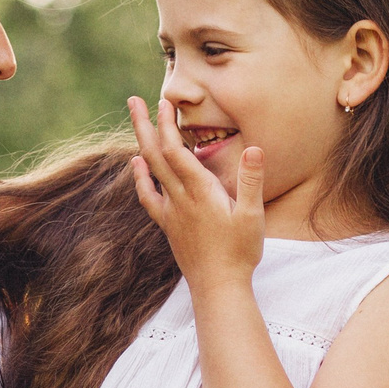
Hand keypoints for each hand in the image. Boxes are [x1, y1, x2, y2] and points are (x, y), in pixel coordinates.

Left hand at [127, 95, 263, 290]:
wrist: (218, 287)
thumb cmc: (240, 252)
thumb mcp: (253, 215)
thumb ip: (251, 181)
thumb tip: (255, 148)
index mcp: (200, 191)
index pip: (176, 150)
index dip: (167, 124)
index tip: (163, 102)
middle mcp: (179, 198)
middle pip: (155, 155)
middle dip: (144, 125)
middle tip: (132, 100)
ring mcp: (171, 212)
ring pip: (150, 171)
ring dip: (141, 144)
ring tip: (136, 122)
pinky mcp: (169, 224)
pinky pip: (148, 196)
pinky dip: (141, 177)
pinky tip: (137, 165)